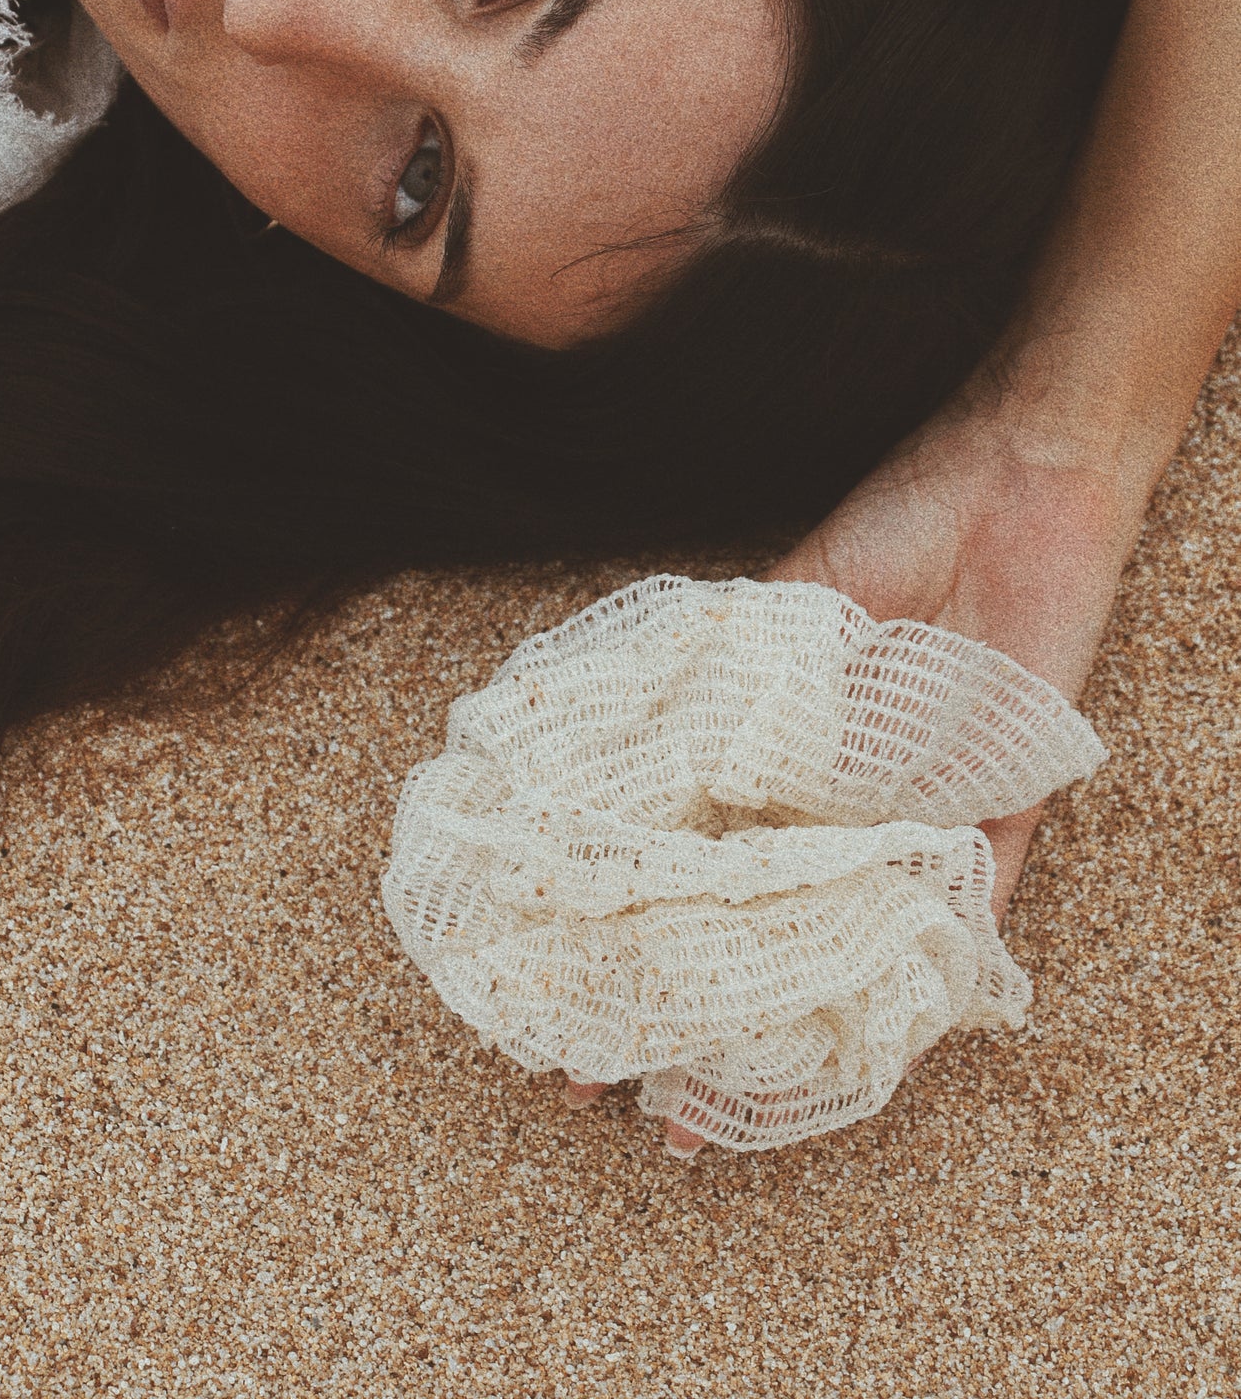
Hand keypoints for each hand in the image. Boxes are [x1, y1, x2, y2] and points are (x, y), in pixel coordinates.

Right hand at [561, 377, 1151, 1156]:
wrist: (1020, 483)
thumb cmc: (900, 523)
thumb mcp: (794, 606)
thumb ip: (742, 690)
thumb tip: (663, 774)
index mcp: (783, 745)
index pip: (694, 852)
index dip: (633, 918)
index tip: (564, 985)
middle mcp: (843, 793)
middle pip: (759, 920)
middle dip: (692, 1003)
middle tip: (615, 1085)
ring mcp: (919, 806)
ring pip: (848, 936)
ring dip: (795, 1014)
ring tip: (720, 1101)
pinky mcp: (1002, 805)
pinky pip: (973, 902)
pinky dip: (941, 956)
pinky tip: (883, 1029)